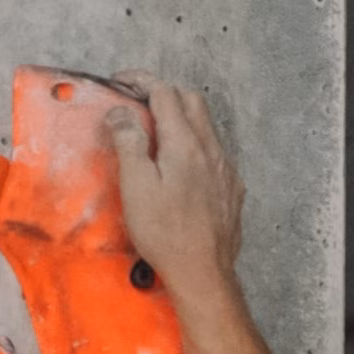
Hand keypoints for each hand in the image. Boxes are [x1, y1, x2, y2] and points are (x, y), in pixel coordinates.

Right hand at [101, 74, 243, 307]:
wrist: (203, 272)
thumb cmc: (166, 233)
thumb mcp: (136, 186)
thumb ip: (130, 142)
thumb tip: (122, 112)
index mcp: (185, 144)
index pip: (165, 93)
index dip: (141, 81)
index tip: (122, 82)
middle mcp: (212, 150)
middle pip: (192, 101)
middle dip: (164, 93)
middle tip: (138, 103)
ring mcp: (226, 169)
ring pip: (206, 126)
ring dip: (181, 119)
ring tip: (155, 133)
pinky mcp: (232, 188)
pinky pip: (215, 152)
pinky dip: (195, 144)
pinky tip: (180, 165)